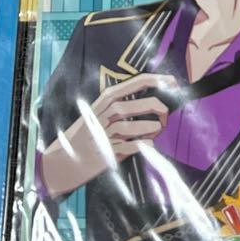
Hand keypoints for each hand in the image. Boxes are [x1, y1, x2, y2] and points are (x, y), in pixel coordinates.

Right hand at [39, 72, 175, 198]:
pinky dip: (147, 145)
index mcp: (107, 98)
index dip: (159, 80)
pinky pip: (138, 146)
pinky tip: (147, 144)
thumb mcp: (100, 112)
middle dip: (161, 110)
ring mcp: (108, 132)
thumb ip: (121, 103)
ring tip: (154, 131)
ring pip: (144, 126)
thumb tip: (154, 97)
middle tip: (164, 117)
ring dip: (154, 129)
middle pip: (146, 104)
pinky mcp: (110, 152)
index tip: (174, 83)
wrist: (64, 160)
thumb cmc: (88, 133)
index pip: (138, 82)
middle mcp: (108, 111)